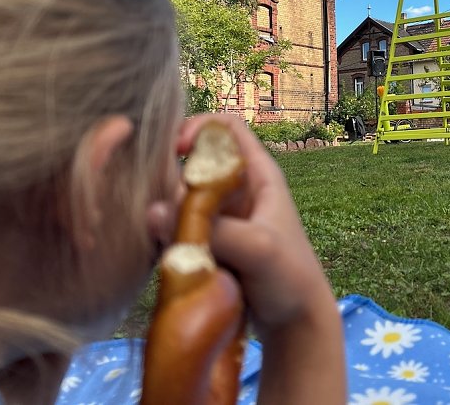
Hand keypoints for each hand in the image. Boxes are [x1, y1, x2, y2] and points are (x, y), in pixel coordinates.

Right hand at [176, 114, 336, 334]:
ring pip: (180, 196)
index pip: (226, 127)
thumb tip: (154, 212)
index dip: (200, 127)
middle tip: (172, 213)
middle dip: (174, 180)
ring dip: (167, 212)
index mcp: (258, 174)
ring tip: (170, 237)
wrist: (295, 321)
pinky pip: (176, 227)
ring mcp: (220, 217)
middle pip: (194, 162)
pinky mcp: (206, 243)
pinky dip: (166, 235)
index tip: (178, 151)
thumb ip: (214, 230)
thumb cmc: (290, 276)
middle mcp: (236, 189)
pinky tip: (167, 254)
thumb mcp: (259, 249)